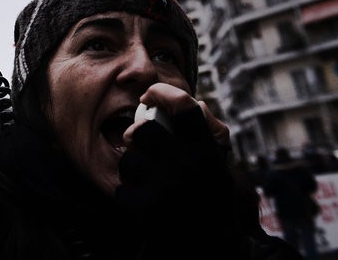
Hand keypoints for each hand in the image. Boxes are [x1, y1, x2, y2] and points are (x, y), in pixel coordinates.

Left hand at [116, 84, 238, 253]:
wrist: (207, 247)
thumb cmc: (207, 194)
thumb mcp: (215, 162)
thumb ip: (204, 128)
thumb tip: (186, 99)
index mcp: (206, 152)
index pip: (184, 107)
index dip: (164, 92)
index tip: (151, 93)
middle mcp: (186, 169)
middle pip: (144, 130)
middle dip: (139, 134)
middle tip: (144, 142)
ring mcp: (164, 190)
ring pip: (129, 159)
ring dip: (135, 167)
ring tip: (151, 179)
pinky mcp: (144, 211)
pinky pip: (122, 187)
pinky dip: (130, 194)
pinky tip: (148, 202)